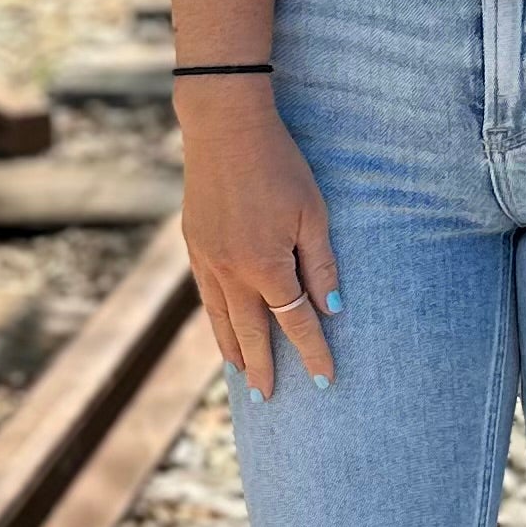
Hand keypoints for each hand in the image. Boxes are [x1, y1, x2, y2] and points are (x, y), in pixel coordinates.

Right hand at [177, 90, 338, 396]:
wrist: (223, 127)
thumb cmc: (279, 165)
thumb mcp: (313, 212)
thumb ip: (321, 265)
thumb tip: (332, 310)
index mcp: (266, 266)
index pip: (295, 322)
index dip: (312, 352)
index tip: (325, 379)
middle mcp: (232, 272)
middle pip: (251, 332)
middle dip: (263, 368)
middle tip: (269, 399)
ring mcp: (207, 260)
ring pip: (221, 319)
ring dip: (234, 350)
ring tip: (242, 376)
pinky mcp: (194, 245)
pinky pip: (206, 296)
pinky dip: (215, 320)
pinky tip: (222, 328)